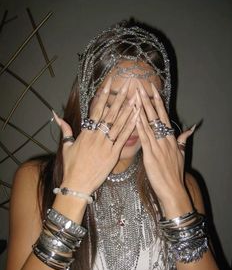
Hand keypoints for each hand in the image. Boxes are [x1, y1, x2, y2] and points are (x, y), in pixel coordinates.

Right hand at [53, 78, 138, 194]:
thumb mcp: (66, 147)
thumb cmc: (71, 166)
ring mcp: (106, 145)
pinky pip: (123, 139)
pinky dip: (130, 128)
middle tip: (127, 86)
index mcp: (86, 133)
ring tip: (135, 99)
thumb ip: (64, 130)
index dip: (103, 96)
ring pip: (119, 125)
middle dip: (119, 99)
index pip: (96, 110)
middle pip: (110, 114)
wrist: (77, 184)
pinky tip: (137, 118)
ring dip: (128, 111)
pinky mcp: (113, 155)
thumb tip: (55, 115)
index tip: (109, 85)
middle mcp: (97, 136)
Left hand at [135, 81, 194, 206]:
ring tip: (135, 96)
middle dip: (148, 101)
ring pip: (149, 124)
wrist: (173, 190)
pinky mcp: (150, 155)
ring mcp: (158, 147)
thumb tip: (190, 129)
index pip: (164, 117)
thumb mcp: (182, 155)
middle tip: (141, 86)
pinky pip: (145, 138)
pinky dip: (140, 127)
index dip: (158, 103)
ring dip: (142, 109)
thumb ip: (184, 140)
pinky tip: (135, 117)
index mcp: (171, 139)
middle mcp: (165, 140)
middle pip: (156, 117)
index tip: (153, 90)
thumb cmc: (175, 174)